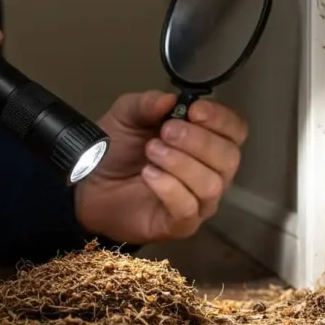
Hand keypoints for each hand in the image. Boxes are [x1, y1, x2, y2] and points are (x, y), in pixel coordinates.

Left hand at [74, 90, 247, 243]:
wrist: (88, 185)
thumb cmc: (116, 149)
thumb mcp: (127, 115)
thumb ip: (148, 103)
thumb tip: (170, 99)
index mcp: (206, 141)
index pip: (235, 129)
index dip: (220, 119)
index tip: (194, 110)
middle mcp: (211, 172)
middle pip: (229, 157)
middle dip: (199, 141)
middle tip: (165, 133)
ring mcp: (199, 201)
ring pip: (212, 184)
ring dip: (181, 163)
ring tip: (151, 151)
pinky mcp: (181, 225)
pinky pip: (189, 207)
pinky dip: (169, 187)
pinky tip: (148, 174)